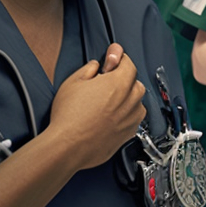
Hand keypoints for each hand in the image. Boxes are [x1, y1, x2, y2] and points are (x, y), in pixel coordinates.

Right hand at [49, 43, 145, 168]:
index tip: (113, 60)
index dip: (119, 59)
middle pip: (136, 83)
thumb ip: (89, 69)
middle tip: (107, 83)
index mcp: (118, 83)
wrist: (68, 146)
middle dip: (124, 80)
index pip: (129, 63)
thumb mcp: (73, 82)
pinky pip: (134, 119)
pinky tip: (111, 117)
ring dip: (128, 98)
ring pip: (137, 102)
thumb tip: (96, 66)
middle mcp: (130, 101)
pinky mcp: (129, 134)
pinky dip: (127, 115)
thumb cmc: (68, 116)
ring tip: (109, 102)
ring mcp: (131, 119)